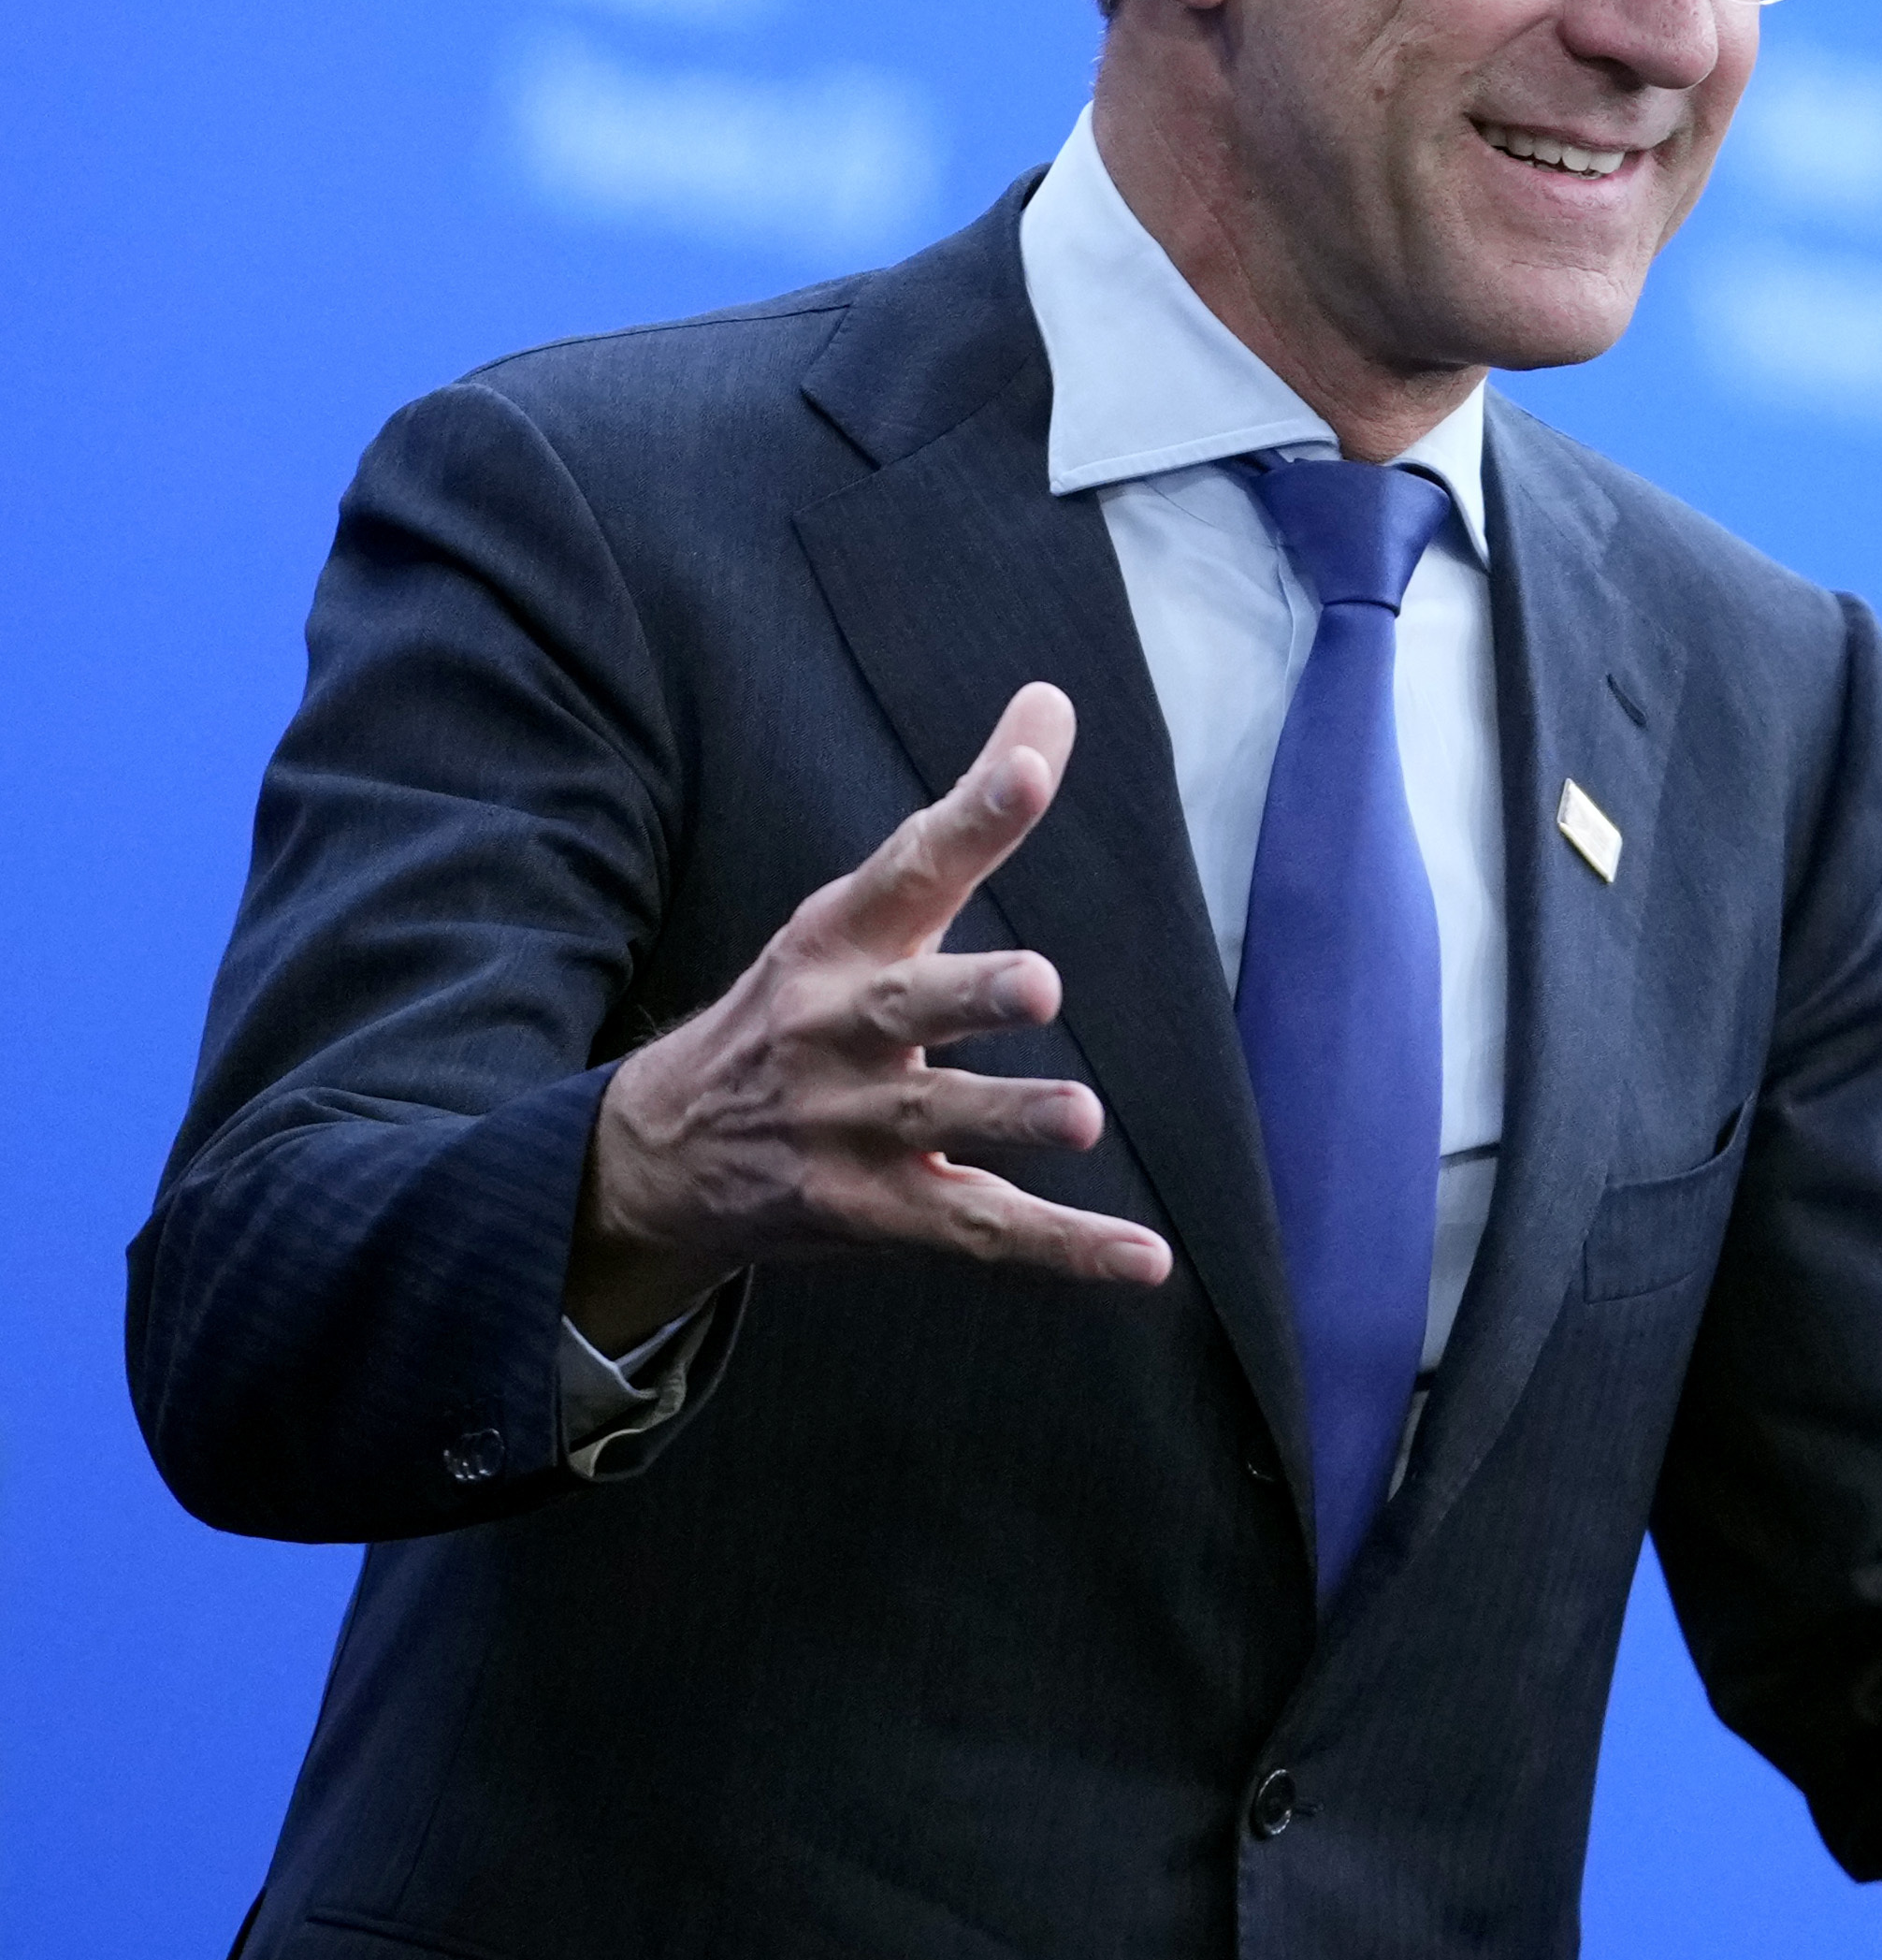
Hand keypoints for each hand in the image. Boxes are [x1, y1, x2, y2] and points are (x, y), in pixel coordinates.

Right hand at [566, 683, 1172, 1346]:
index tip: (1031, 761)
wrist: (657, 1155)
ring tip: (1081, 1116)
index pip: (907, 865)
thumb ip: (966, 818)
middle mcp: (837, 1030)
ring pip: (937, 1124)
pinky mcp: (874, 1212)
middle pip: (904, 1005)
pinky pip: (980, 1232)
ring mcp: (849, 1128)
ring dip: (1007, 1120)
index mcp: (838, 942)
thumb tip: (1052, 698)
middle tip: (1041, 986)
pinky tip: (1145, 1261)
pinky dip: (1066, 1252)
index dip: (970, 814)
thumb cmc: (798, 1009)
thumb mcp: (860, 911)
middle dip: (969, 994)